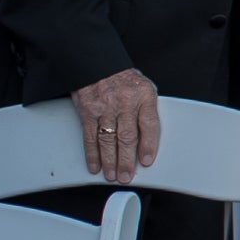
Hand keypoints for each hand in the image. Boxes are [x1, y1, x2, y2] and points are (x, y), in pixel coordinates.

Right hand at [69, 67, 160, 181]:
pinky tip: (95, 165)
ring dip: (109, 161)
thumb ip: (148, 110)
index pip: (149, 124)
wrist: (96, 63)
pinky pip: (90, 136)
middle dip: (127, 160)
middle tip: (127, 176)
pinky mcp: (87, 111)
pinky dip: (92, 153)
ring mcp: (105, 107)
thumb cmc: (124, 79)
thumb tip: (151, 139)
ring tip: (112, 175)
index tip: (147, 161)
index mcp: (144, 96)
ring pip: (107, 139)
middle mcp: (124, 102)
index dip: (149, 145)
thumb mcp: (144, 88)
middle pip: (127, 136)